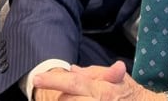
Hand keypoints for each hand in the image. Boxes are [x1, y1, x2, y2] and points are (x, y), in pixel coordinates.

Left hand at [33, 61, 164, 100]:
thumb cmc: (131, 94)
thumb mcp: (118, 78)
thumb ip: (95, 73)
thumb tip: (73, 70)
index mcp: (103, 89)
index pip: (73, 82)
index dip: (53, 80)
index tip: (36, 78)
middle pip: (66, 100)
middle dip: (61, 97)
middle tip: (61, 94)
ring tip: (72, 97)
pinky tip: (74, 100)